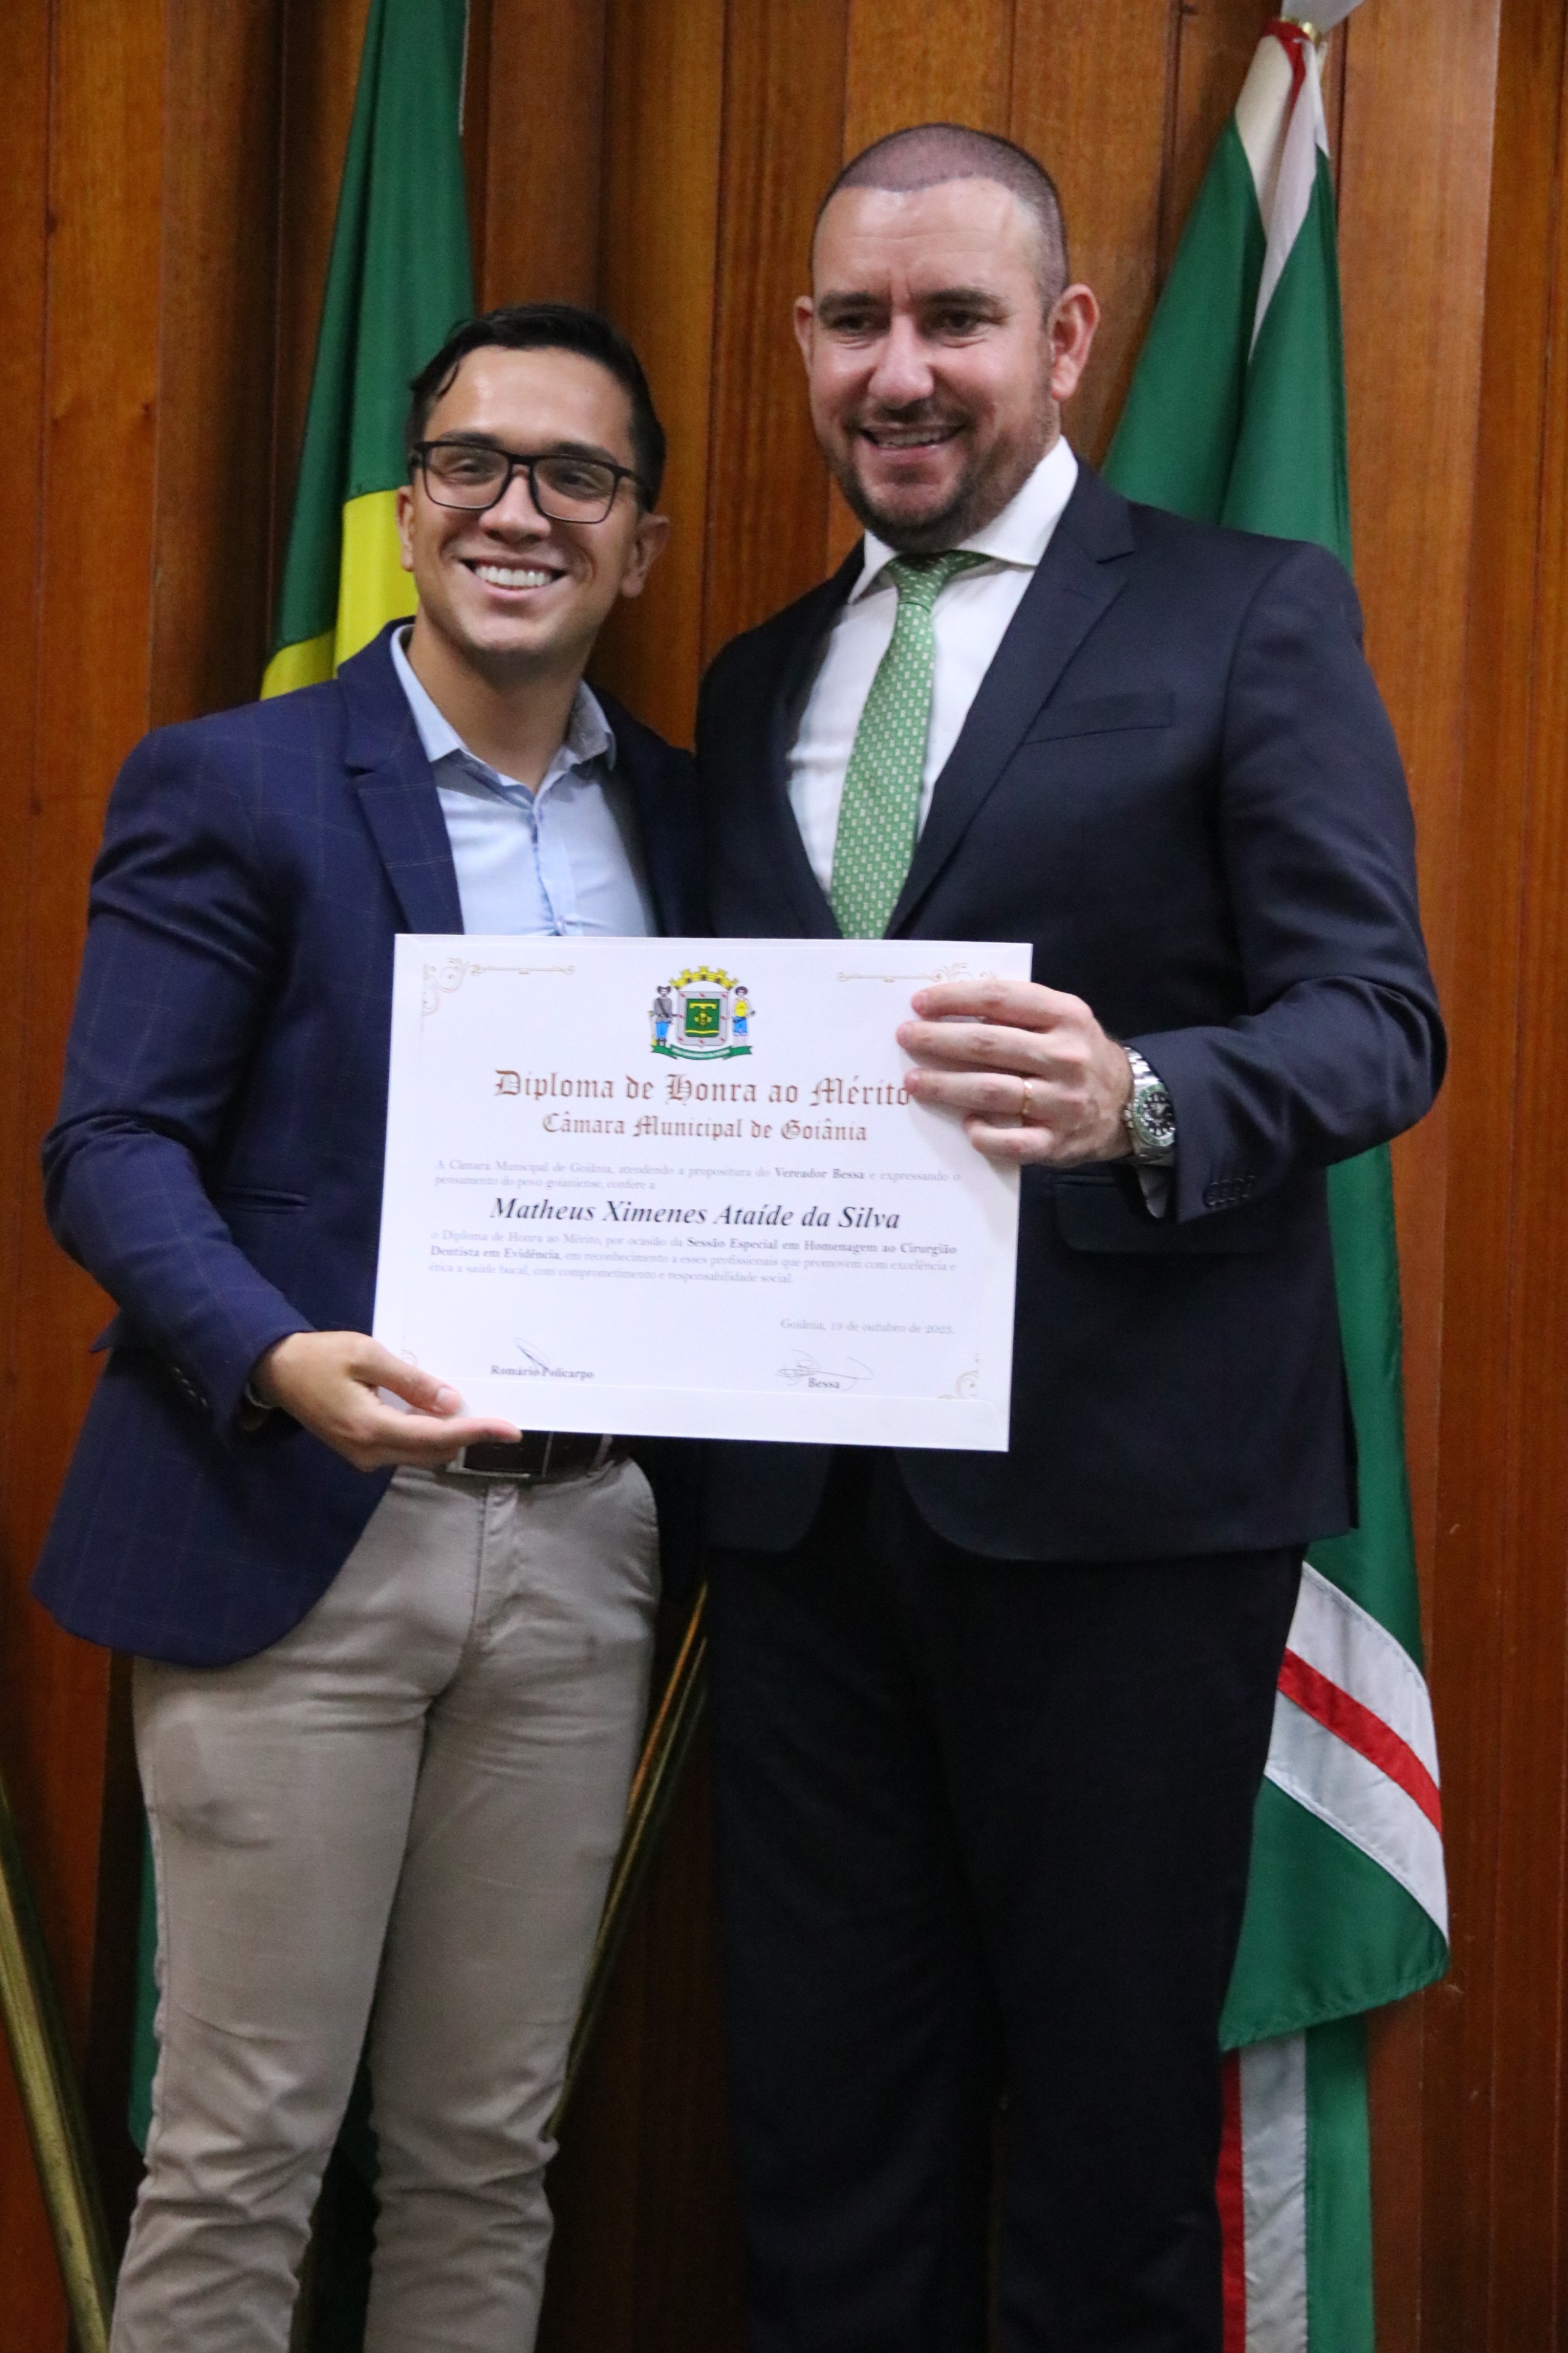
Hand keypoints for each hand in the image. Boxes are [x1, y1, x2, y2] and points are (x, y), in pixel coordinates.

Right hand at [250, 1331, 521, 1471]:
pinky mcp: (361, 1452)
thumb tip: (452, 1403)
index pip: (438, 1437)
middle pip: (434, 1452)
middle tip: (497, 1414)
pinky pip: (405, 1448)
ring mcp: (363, 1457)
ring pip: (422, 1454)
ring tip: (472, 1410)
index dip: (478, 1433)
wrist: (276, 1372)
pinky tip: (437, 1411)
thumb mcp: (368, 1355)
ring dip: (448, 1435)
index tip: (510, 1429)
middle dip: (468, 1435)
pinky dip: (427, 1433)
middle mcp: (369, 1453)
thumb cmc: (320, 1356)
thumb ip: (411, 1382)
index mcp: (371, 1428)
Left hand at [897, 977, 1133, 1166]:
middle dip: (939, 1040)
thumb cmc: (1078, 1054)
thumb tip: (950, 1011)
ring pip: (991, 1090)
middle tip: (906, 1038)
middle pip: (988, 1044)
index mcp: (1066, 1016)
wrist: (1127, 1104)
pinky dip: (983, 1134)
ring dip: (945, 1085)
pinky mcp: (1056, 1142)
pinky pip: (1011, 1142)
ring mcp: (1062, 1102)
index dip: (955, 999)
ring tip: (913, 1081)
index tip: (920, 1003)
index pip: (1001, 999)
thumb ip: (1018, 1011)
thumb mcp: (1062, 1019)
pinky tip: (964, 1125)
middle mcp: (1066, 1056)